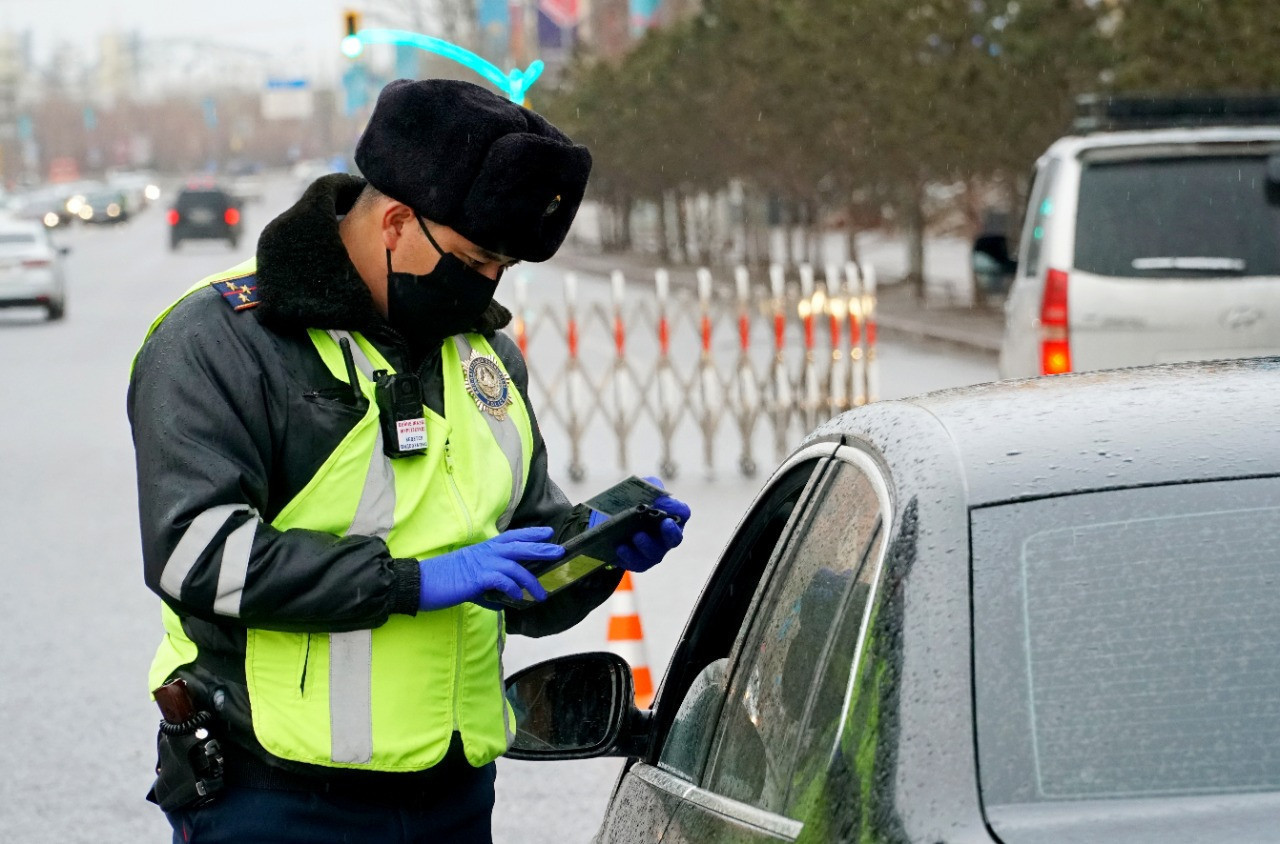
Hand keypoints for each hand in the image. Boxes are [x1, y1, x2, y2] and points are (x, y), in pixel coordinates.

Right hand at [418, 527, 562, 610]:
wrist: (420, 582)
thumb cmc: (443, 581)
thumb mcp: (469, 581)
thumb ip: (487, 589)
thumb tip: (501, 602)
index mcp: (484, 549)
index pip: (511, 537)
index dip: (530, 534)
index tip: (547, 533)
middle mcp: (485, 552)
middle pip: (519, 546)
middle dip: (540, 548)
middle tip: (559, 551)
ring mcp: (482, 563)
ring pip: (515, 566)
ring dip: (531, 581)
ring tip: (542, 594)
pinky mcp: (477, 577)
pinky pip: (502, 581)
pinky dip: (513, 590)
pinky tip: (518, 599)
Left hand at [588, 477, 691, 572]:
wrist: (608, 522)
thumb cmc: (631, 504)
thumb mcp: (640, 490)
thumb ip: (650, 487)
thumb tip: (658, 496)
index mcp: (670, 516)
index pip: (682, 513)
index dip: (676, 509)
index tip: (664, 503)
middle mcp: (665, 536)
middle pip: (675, 538)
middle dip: (671, 532)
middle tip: (665, 523)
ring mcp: (654, 551)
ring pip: (655, 552)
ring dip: (647, 544)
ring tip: (636, 535)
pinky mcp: (639, 562)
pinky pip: (637, 562)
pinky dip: (629, 554)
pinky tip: (620, 547)